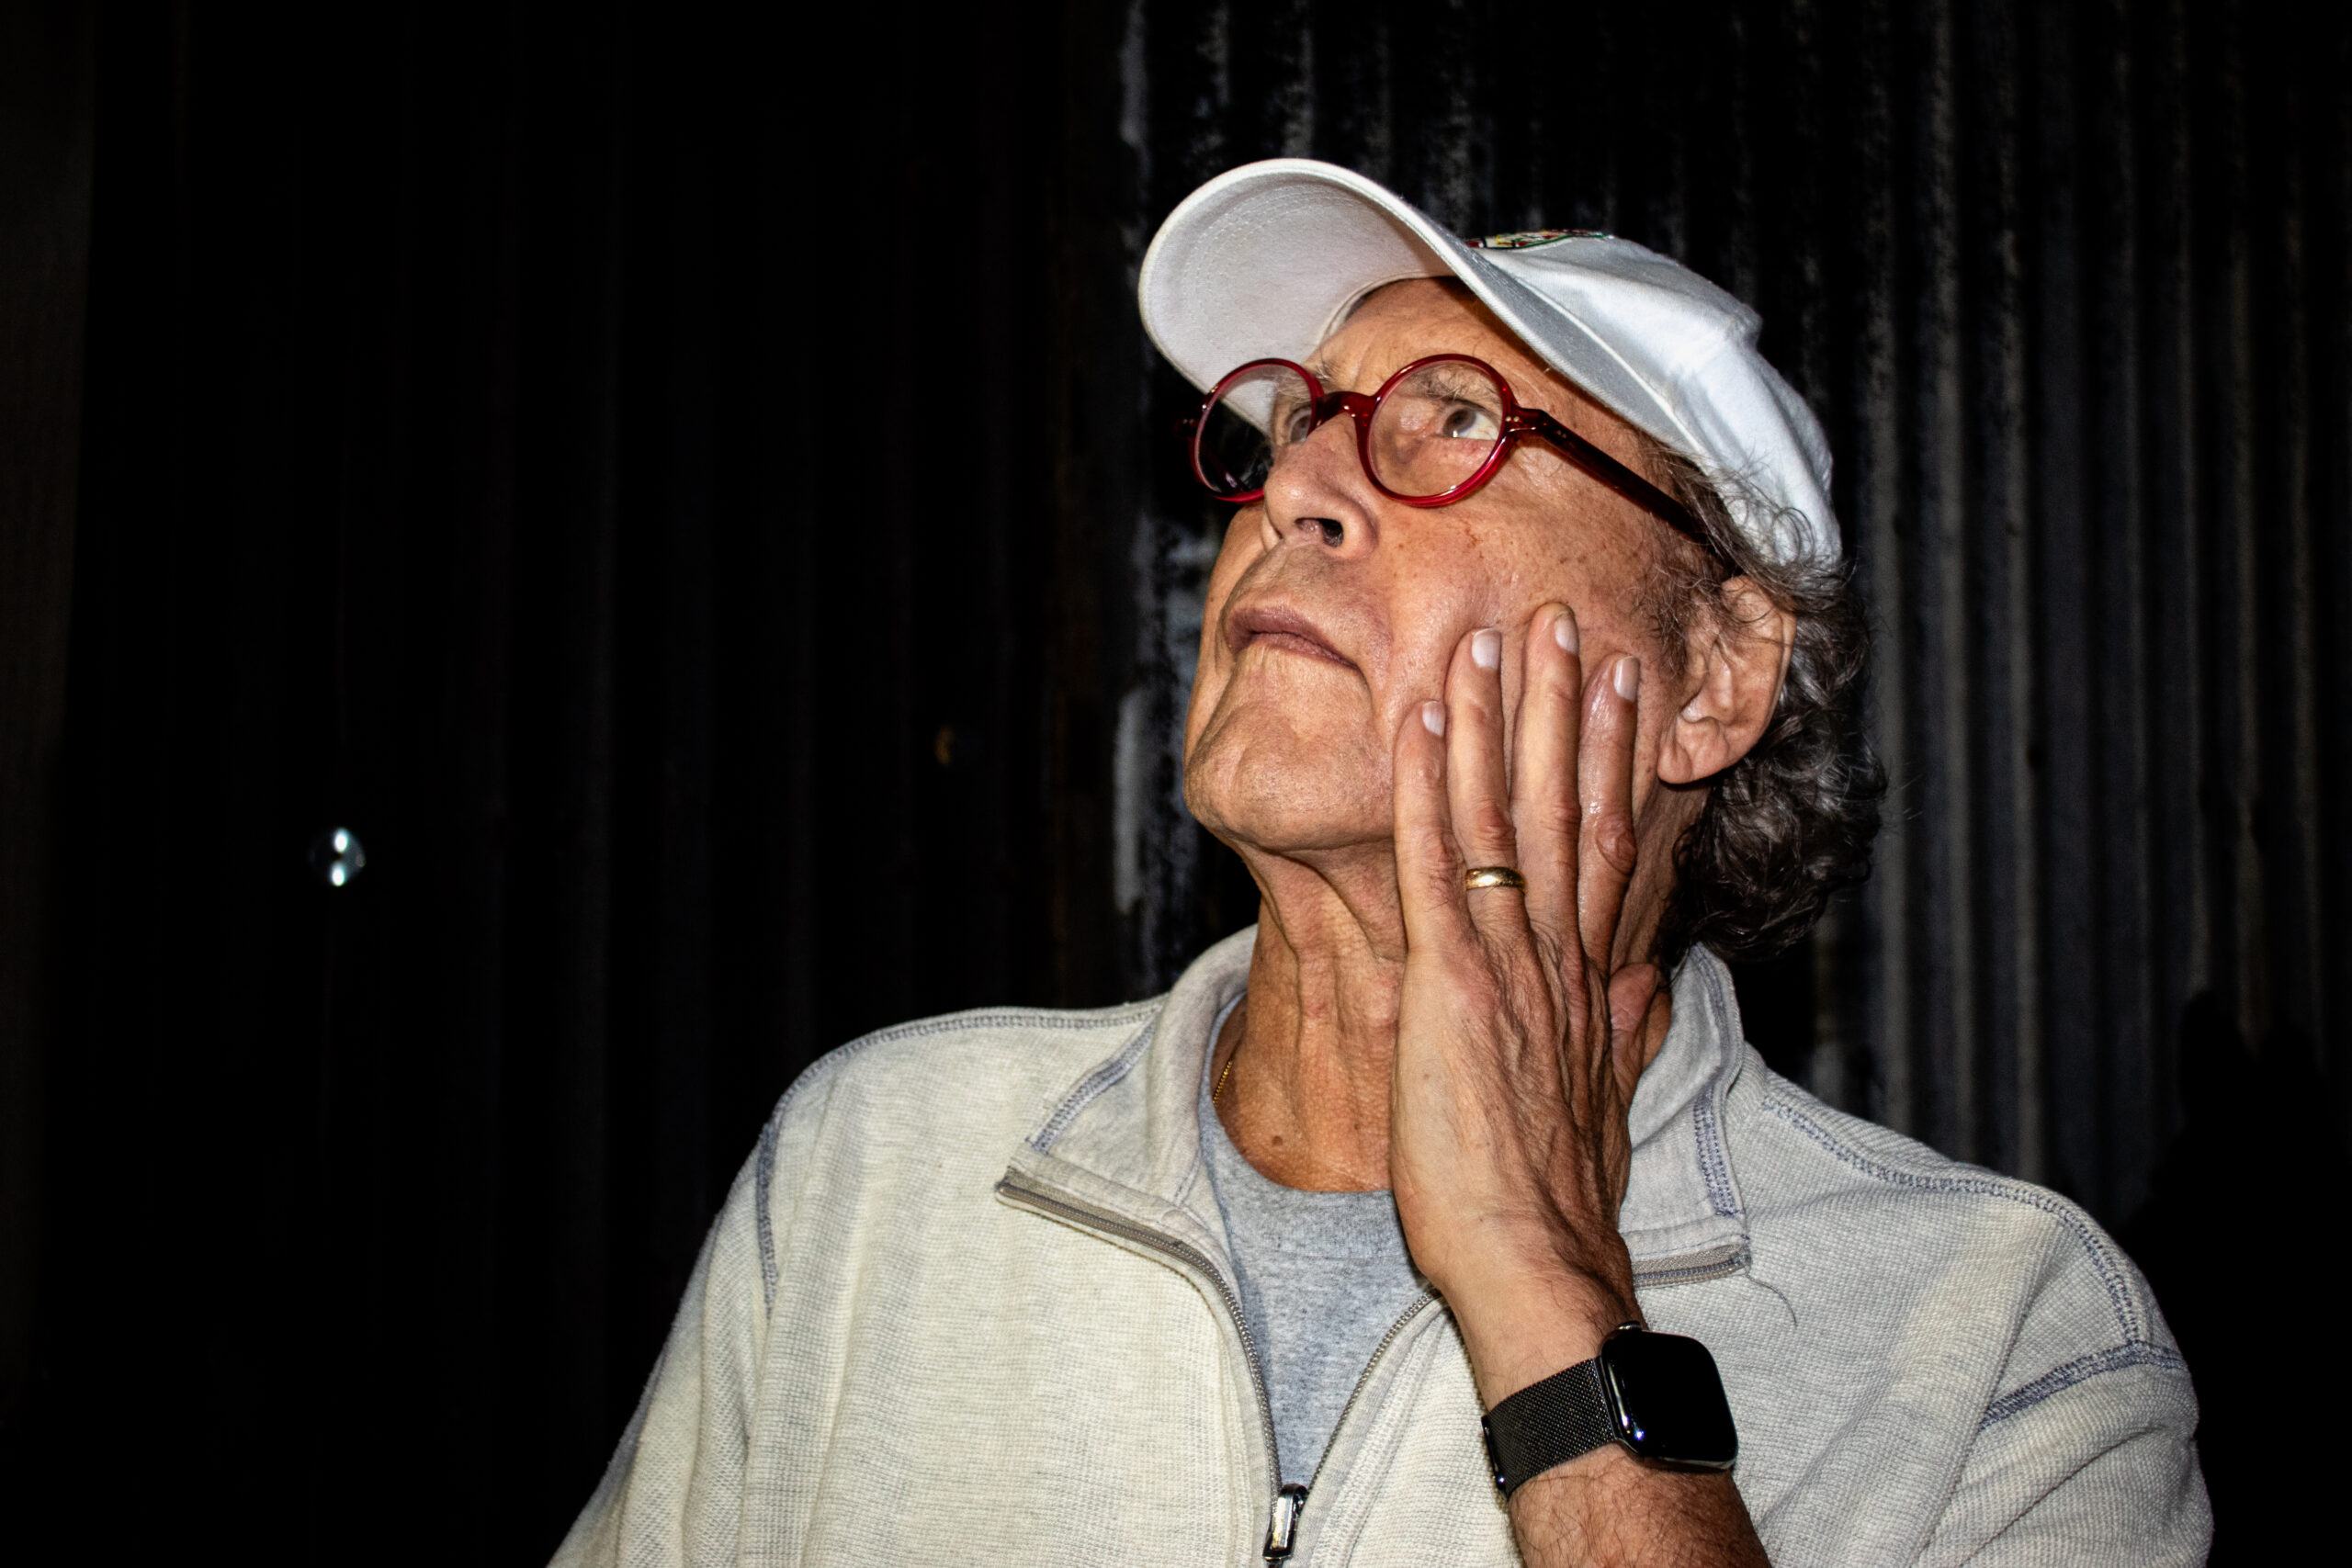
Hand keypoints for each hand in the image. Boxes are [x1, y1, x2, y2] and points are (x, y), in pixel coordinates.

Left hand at [1385, 602, 1665, 1405]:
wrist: (1540, 1259)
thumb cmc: (1557, 1198)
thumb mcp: (1602, 1102)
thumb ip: (1618, 1033)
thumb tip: (1641, 989)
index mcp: (1590, 977)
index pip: (1611, 842)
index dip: (1615, 758)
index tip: (1622, 688)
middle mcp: (1559, 951)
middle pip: (1570, 804)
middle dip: (1565, 706)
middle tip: (1565, 621)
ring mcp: (1508, 960)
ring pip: (1507, 813)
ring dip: (1499, 717)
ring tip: (1493, 635)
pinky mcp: (1451, 979)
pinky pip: (1437, 861)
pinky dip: (1429, 785)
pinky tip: (1423, 720)